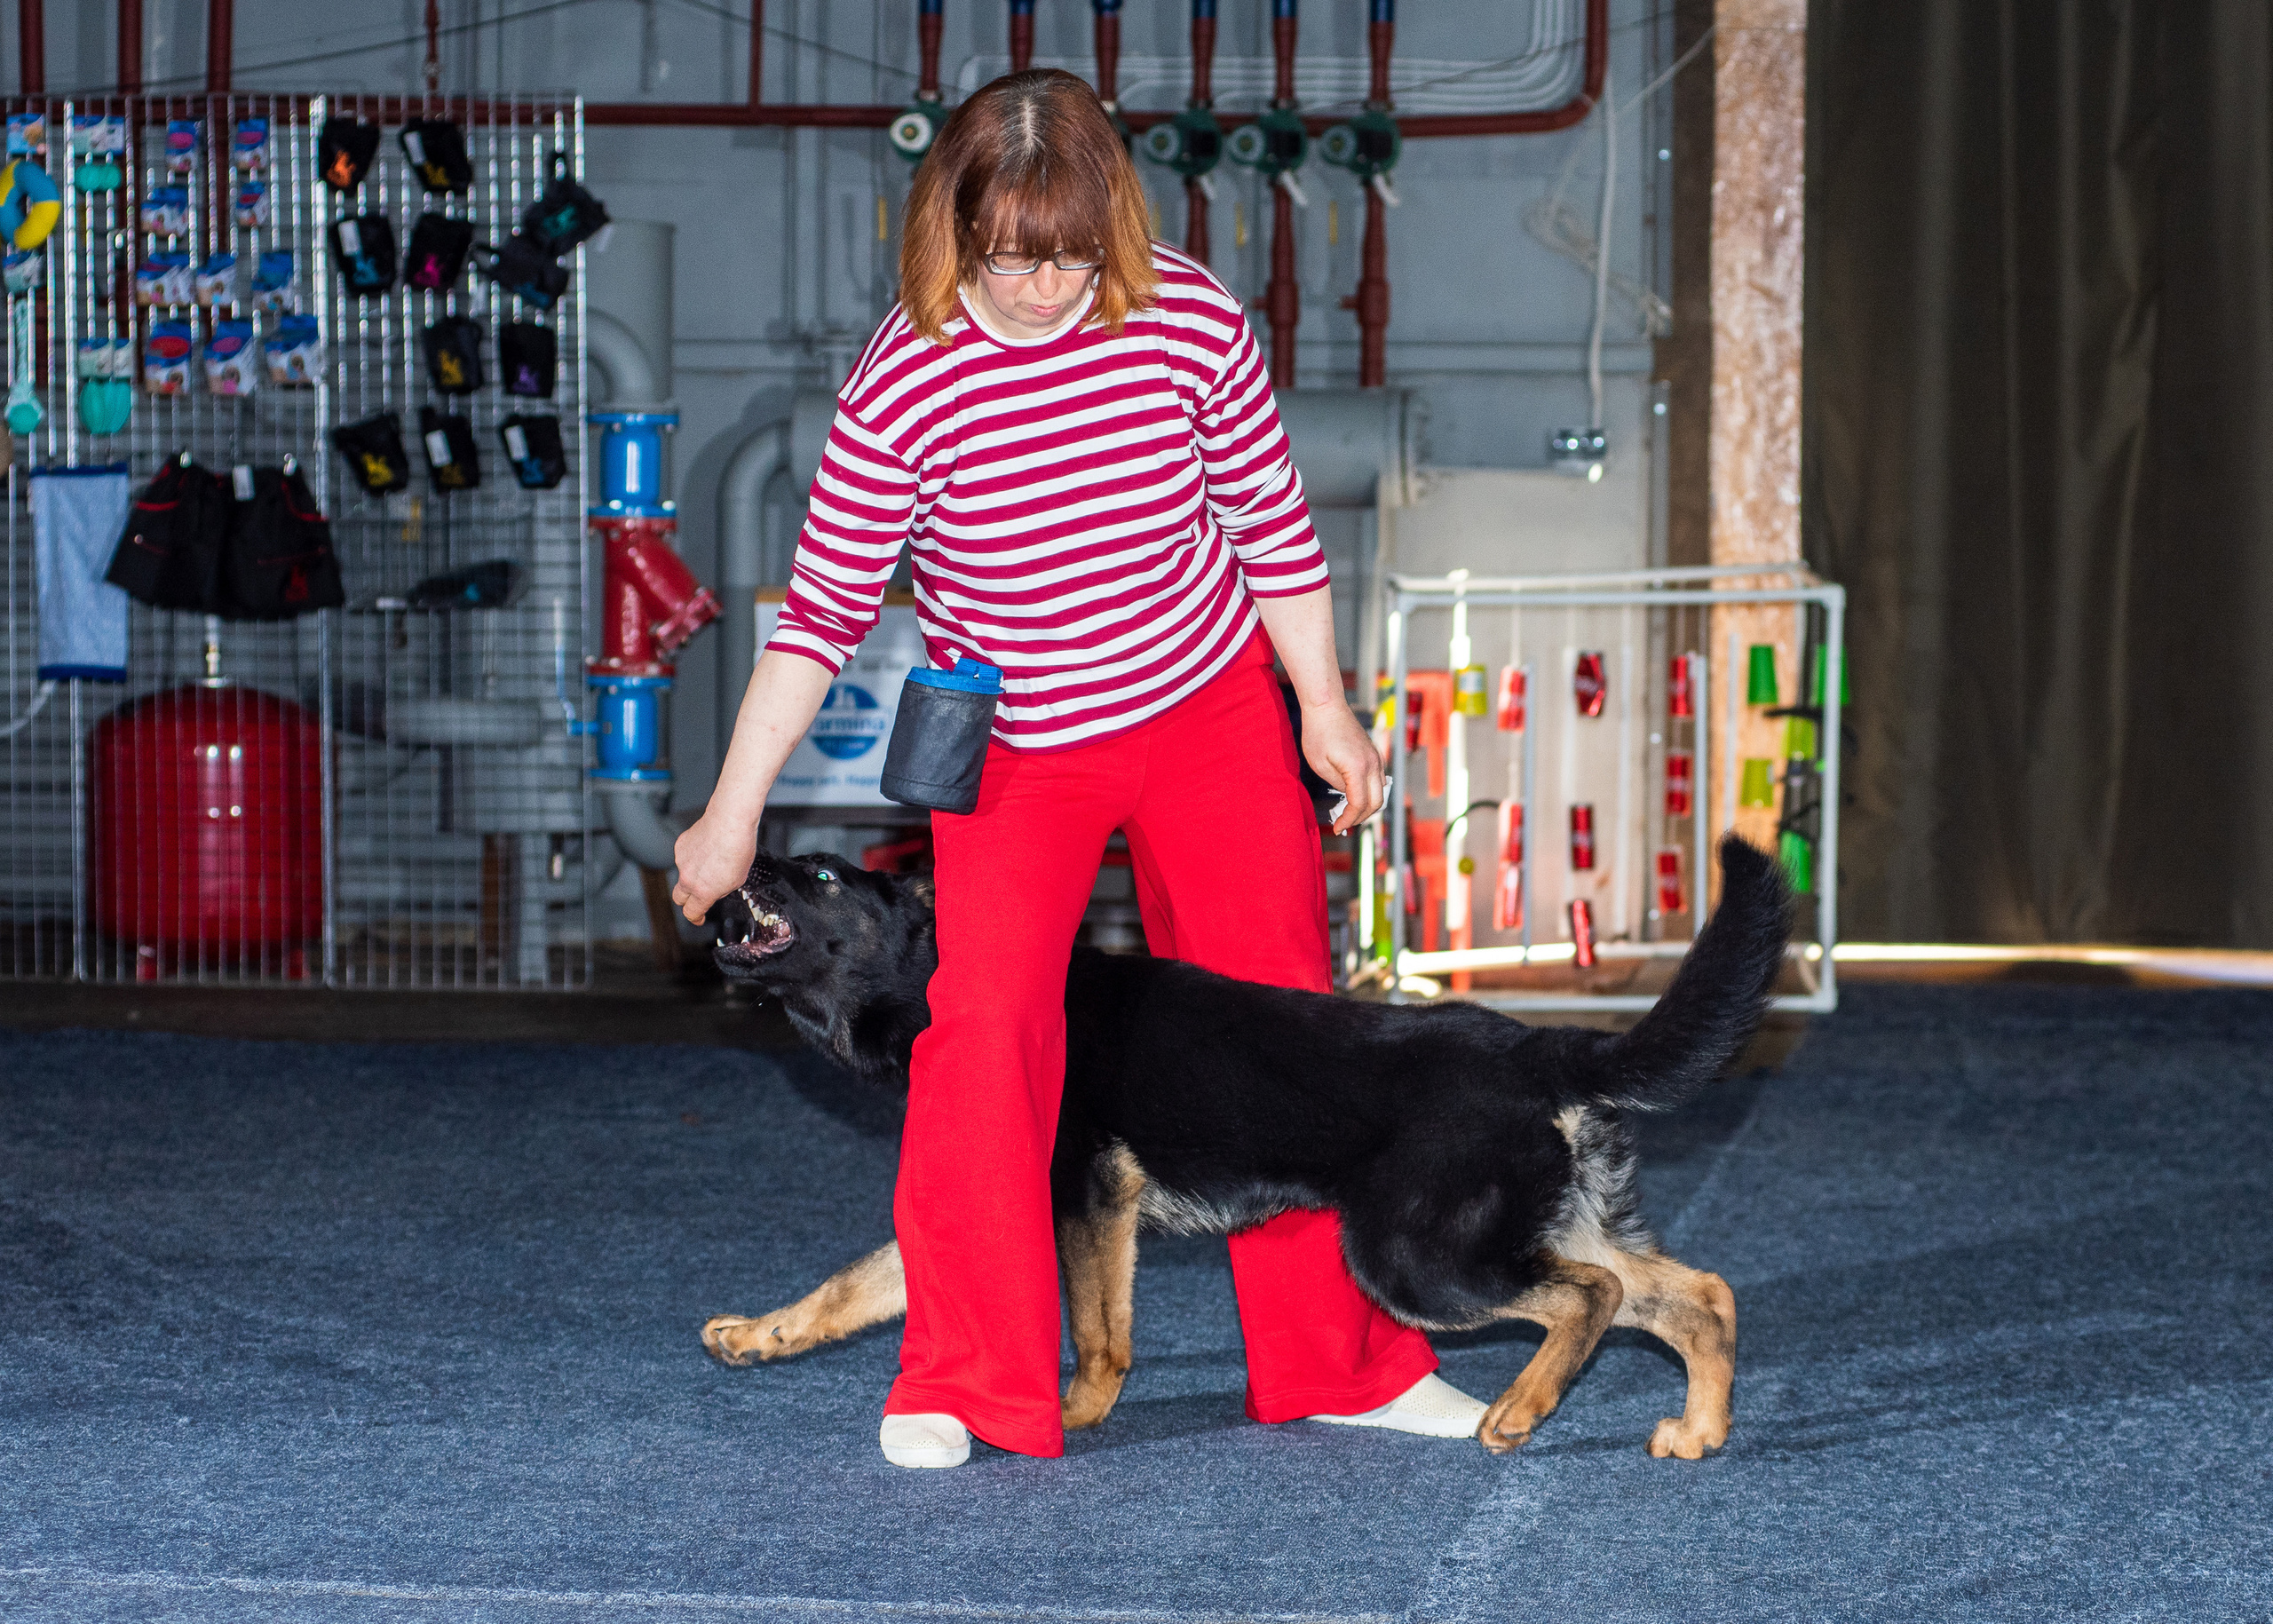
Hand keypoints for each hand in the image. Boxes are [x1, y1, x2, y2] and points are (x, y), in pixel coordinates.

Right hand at [671, 810, 758, 924]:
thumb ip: (721, 890)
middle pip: (679, 898)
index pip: (691, 913)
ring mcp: (681, 861)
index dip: (695, 918)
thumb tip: (714, 890)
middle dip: (687, 901)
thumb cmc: (738, 847)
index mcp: (703, 891)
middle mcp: (688, 878)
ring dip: (694, 873)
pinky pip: (685, 857)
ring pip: (684, 874)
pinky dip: (694, 856)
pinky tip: (708, 848)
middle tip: (699, 897)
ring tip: (714, 860)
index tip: (698, 918)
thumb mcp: (737, 879)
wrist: (730, 821)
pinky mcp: (680, 846)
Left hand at [1301, 699, 1384, 834]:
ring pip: (1381, 792)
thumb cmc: (1318, 732)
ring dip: (1367, 806)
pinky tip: (1354, 796)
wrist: (1327, 705)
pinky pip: (1379, 780)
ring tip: (1348, 814)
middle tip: (1343, 824)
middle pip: (1377, 802)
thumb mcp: (1320, 765)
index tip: (1336, 828)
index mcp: (1358, 768)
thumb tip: (1348, 794)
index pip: (1359, 804)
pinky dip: (1370, 792)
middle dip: (1361, 817)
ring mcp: (1376, 758)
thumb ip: (1337, 783)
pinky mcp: (1374, 754)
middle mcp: (1373, 764)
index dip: (1348, 820)